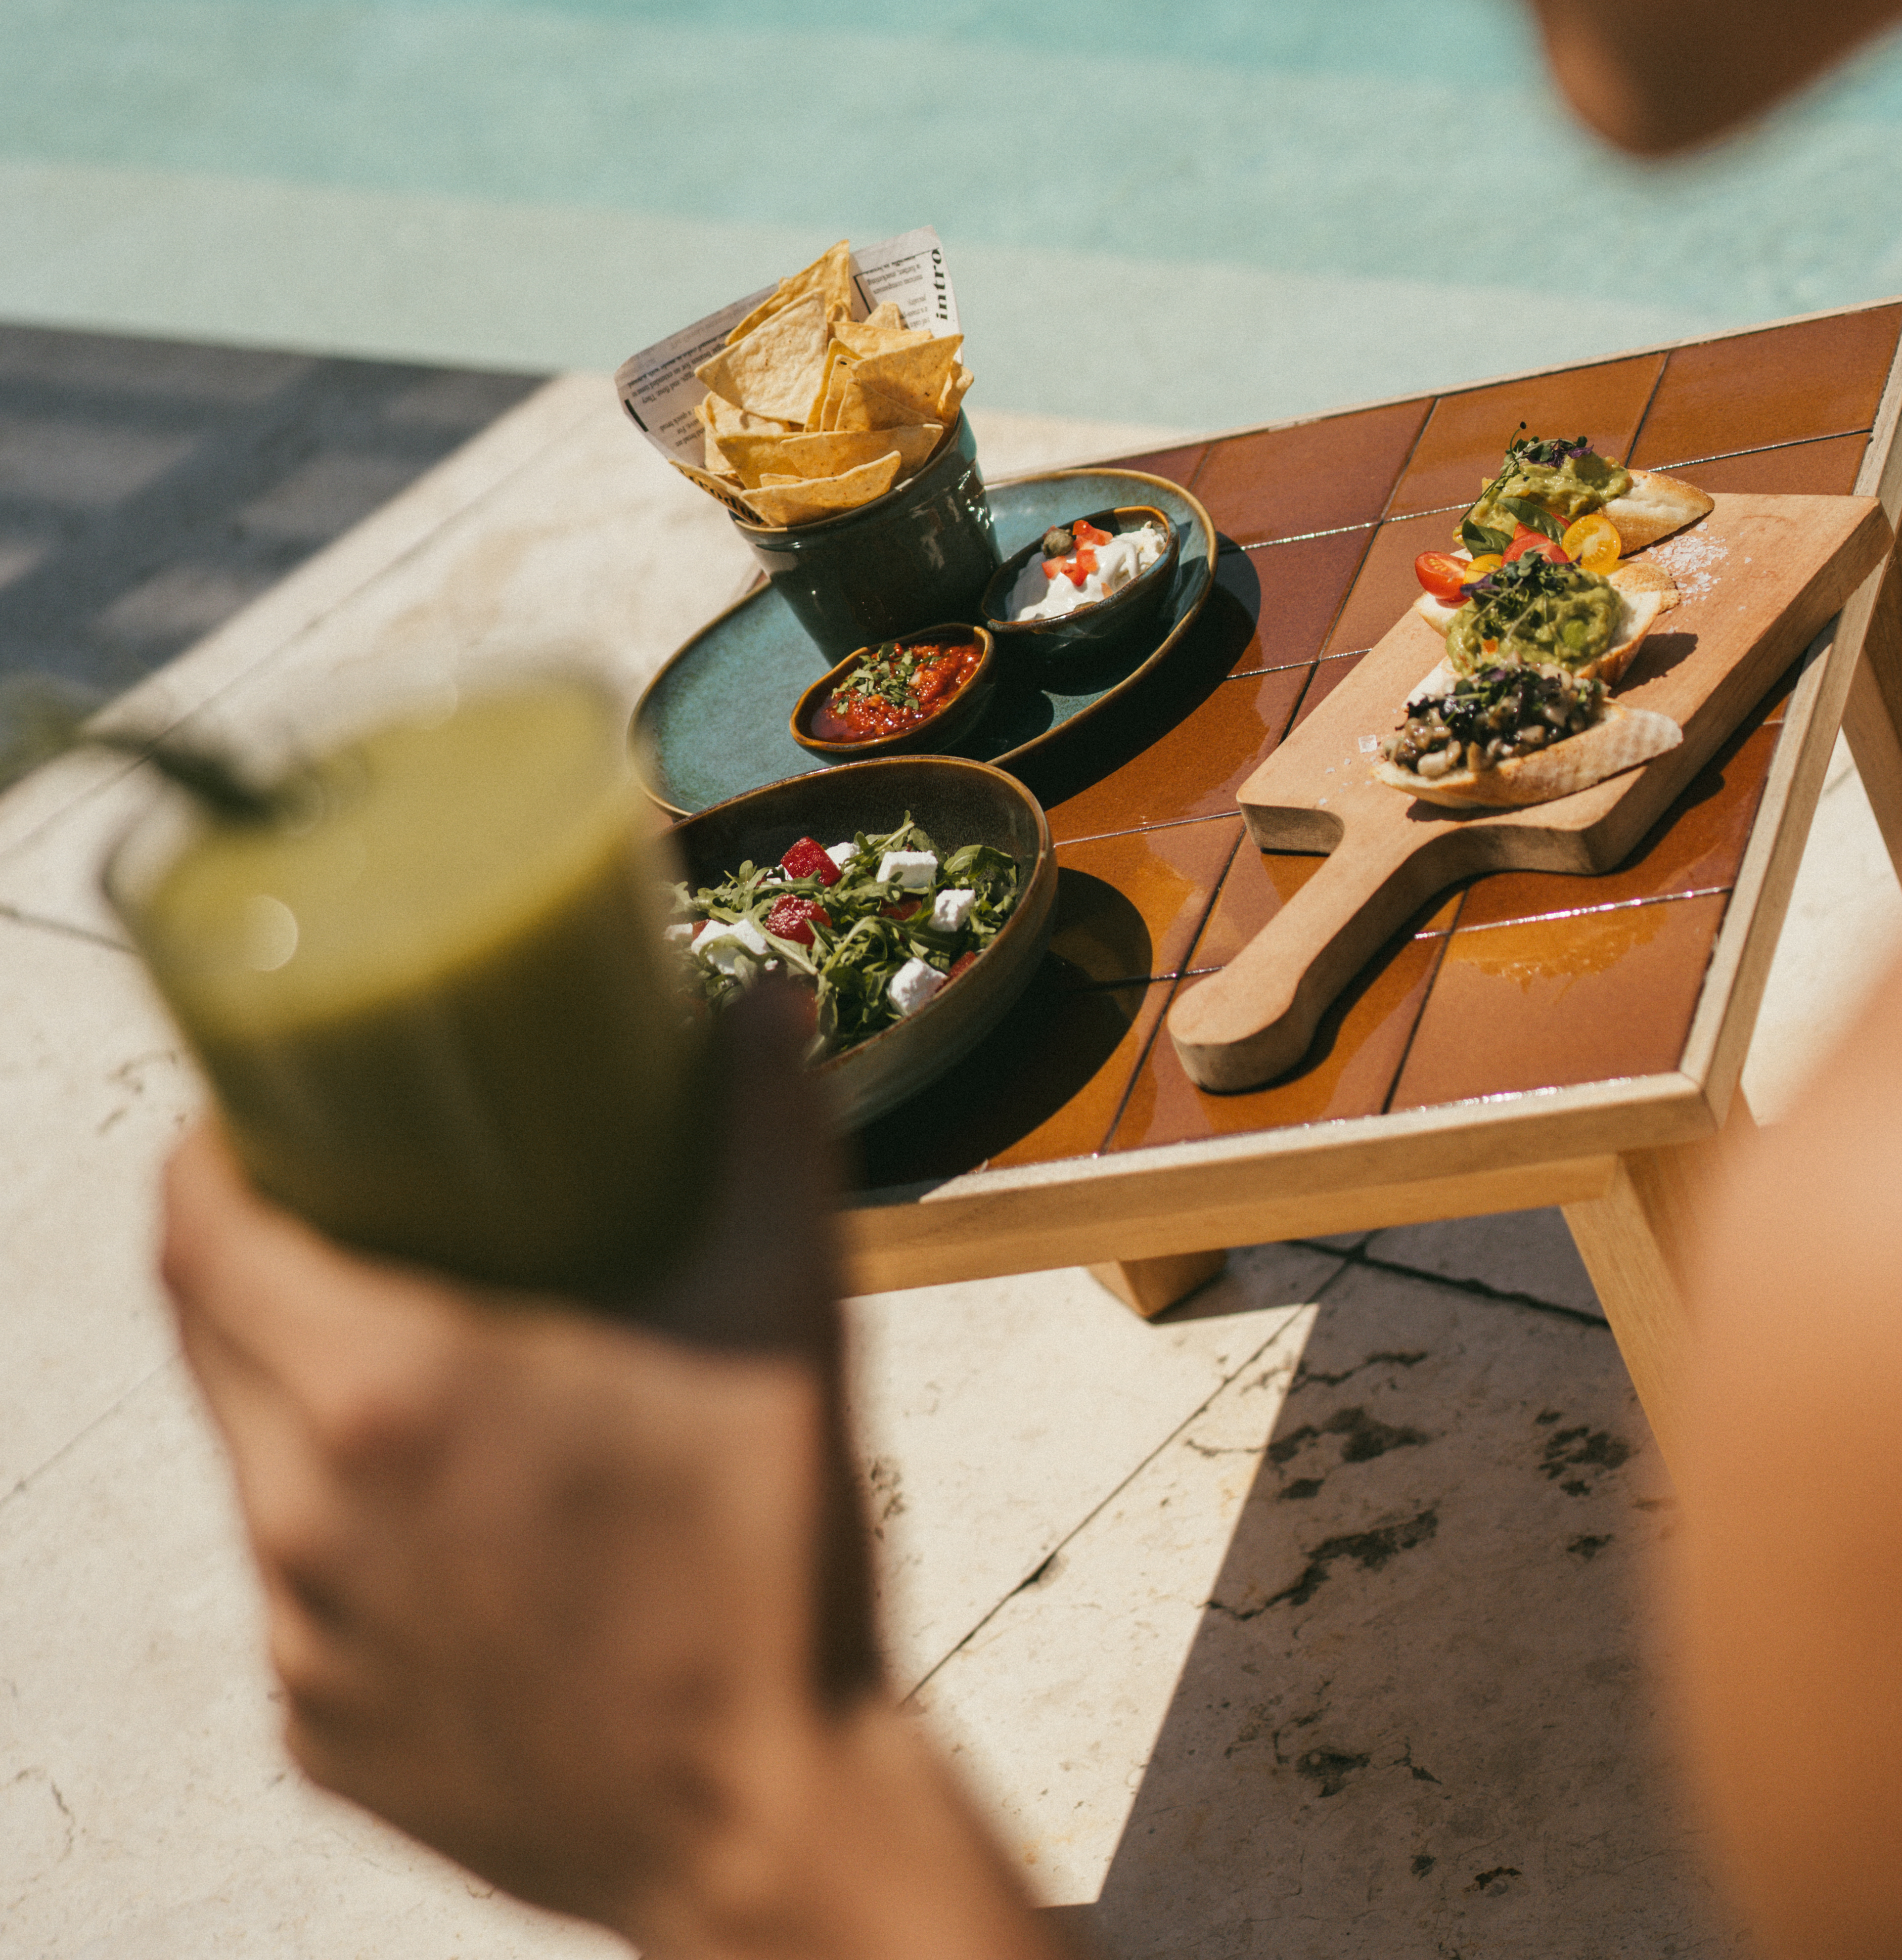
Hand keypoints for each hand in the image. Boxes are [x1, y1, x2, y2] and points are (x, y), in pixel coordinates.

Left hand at [161, 1022, 1053, 1958]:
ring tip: (426, 1346)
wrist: (768, 1824)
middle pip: (205, 1330)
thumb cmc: (765, 1573)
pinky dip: (350, 1521)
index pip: (197, 1233)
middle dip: (260, 1246)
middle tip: (352, 1192)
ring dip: (307, 1386)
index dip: (205, 1152)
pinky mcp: (321, 1729)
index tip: (256, 1109)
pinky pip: (299, 1584)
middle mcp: (305, 1517)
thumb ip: (764, 1126)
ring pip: (254, 1458)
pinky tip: (462, 1506)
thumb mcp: (780, 1303)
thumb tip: (759, 1002)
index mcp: (383, 1396)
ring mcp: (303, 1638)